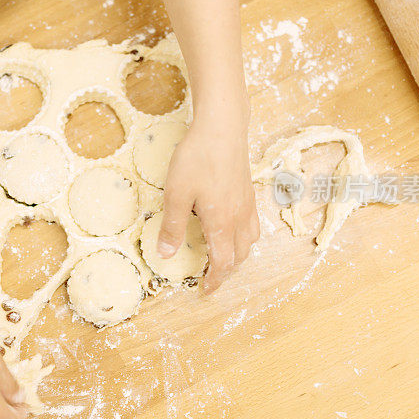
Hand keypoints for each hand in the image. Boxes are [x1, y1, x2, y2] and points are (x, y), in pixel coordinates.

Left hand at [157, 116, 259, 292]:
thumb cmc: (198, 158)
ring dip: (237, 255)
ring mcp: (247, 204)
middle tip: (211, 278)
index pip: (222, 263)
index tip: (205, 290)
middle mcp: (239, 217)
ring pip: (250, 241)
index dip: (214, 281)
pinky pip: (252, 224)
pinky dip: (244, 237)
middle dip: (226, 272)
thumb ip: (172, 226)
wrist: (222, 127)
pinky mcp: (248, 191)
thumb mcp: (176, 193)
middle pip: (239, 256)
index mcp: (222, 223)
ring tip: (222, 257)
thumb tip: (166, 255)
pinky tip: (231, 228)